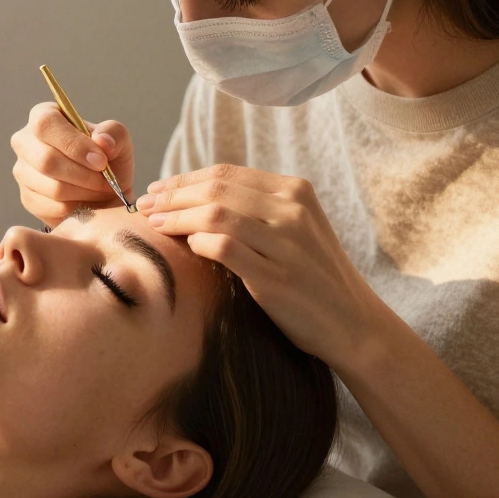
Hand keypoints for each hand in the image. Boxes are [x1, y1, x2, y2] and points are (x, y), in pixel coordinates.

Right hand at [11, 102, 133, 226]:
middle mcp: (25, 141)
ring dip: (84, 192)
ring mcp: (23, 171)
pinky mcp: (28, 198)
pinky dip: (78, 207)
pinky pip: (53, 207)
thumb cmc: (107, 159)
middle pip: (45, 160)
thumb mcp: (118, 140)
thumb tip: (101, 141)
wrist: (104, 191)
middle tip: (106, 180)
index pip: (46, 124)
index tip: (101, 161)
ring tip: (101, 189)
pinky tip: (88, 201)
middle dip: (83, 175)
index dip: (74, 144)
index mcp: (44, 116)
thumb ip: (114, 134)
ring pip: (52, 187)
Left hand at [136, 164, 386, 367]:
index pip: (226, 173)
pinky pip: (225, 248)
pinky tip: (186, 246)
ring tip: (154, 224)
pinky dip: (199, 242)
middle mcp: (292, 210)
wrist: (354, 324)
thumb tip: (193, 198)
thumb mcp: (294, 229)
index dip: (184, 179)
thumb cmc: (313, 277)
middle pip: (215, 189)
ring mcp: (286, 243)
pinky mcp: (277, 277)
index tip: (157, 189)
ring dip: (177, 217)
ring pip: (215, 214)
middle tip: (144, 205)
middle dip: (172, 195)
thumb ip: (255, 209)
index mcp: (295, 191)